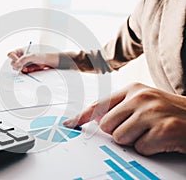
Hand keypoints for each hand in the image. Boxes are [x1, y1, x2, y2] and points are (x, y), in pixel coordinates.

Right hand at [7, 49, 58, 72]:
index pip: (10, 54)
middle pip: (12, 62)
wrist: (46, 62)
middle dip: (17, 65)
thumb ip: (23, 59)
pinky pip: (20, 72)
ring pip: (15, 68)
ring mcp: (21, 64)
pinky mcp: (23, 69)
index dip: (13, 58)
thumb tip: (16, 64)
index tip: (18, 60)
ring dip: (20, 68)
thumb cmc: (40, 56)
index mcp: (19, 52)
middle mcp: (18, 58)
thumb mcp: (32, 56)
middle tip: (23, 65)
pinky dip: (23, 72)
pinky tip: (28, 69)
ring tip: (27, 67)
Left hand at [64, 83, 185, 154]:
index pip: (100, 104)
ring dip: (134, 141)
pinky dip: (149, 149)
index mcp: (133, 89)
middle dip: (119, 132)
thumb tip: (95, 122)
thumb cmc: (170, 113)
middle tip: (139, 129)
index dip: (82, 115)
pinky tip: (162, 139)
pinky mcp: (163, 129)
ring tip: (151, 133)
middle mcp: (140, 97)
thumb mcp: (145, 103)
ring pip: (119, 138)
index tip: (69, 123)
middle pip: (106, 125)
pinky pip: (139, 148)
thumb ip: (121, 109)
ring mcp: (152, 112)